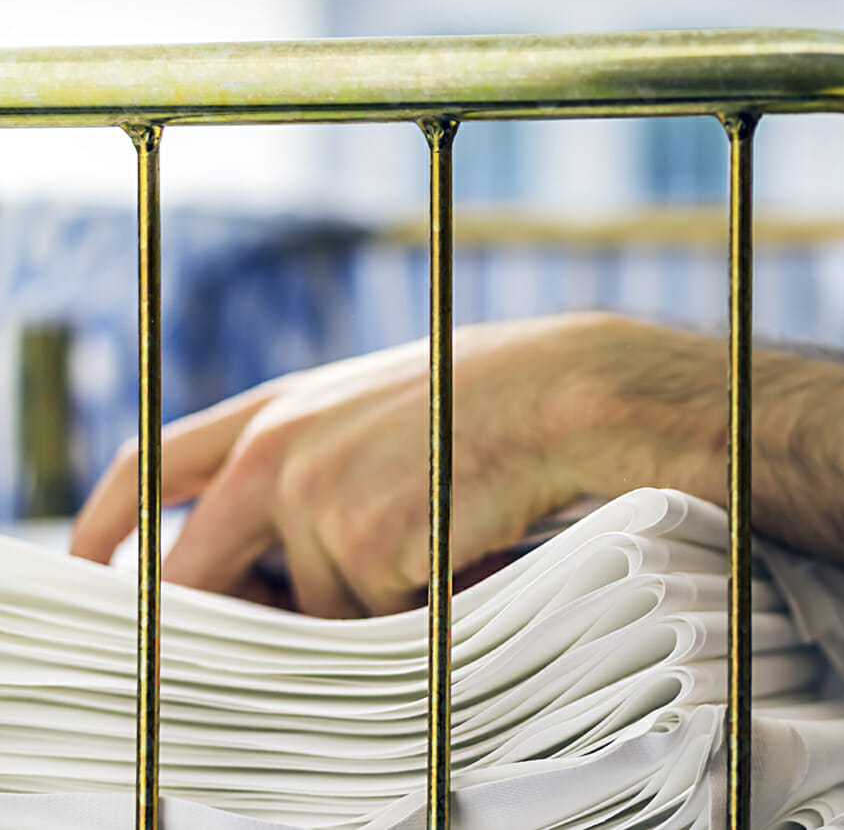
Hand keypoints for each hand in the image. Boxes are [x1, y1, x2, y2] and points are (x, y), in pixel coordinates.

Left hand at [69, 313, 726, 616]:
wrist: (567, 396)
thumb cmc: (487, 398)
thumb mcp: (375, 406)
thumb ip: (307, 455)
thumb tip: (277, 558)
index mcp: (276, 408)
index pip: (150, 465)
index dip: (104, 524)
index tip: (88, 567)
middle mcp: (275, 450)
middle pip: (200, 570)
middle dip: (230, 617)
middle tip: (270, 634)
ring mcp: (315, 498)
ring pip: (312, 610)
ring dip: (370, 603)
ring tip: (437, 540)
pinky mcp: (363, 545)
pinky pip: (373, 620)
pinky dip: (416, 606)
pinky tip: (459, 551)